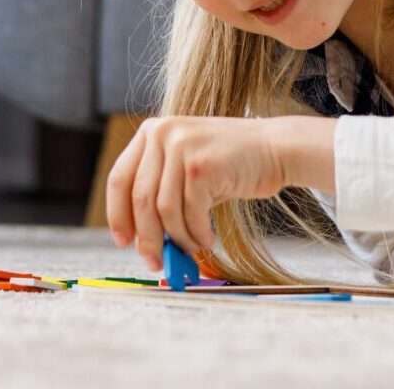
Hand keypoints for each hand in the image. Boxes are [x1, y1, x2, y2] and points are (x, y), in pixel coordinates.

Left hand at [106, 116, 290, 270]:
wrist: (276, 148)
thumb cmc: (233, 162)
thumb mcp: (187, 166)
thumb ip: (162, 191)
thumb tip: (143, 240)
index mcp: (152, 131)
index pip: (119, 178)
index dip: (117, 214)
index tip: (123, 241)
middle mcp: (162, 133)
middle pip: (140, 199)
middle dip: (148, 237)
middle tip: (156, 260)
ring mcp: (181, 147)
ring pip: (164, 210)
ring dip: (179, 237)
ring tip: (193, 246)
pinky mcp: (201, 166)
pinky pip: (190, 214)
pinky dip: (198, 234)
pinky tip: (209, 237)